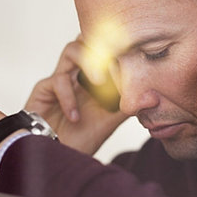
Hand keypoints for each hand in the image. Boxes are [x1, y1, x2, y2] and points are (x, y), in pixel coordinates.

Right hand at [25, 38, 127, 154]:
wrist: (57, 156)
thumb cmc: (81, 138)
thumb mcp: (110, 121)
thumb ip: (128, 106)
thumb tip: (153, 97)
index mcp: (93, 76)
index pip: (106, 49)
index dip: (119, 48)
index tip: (133, 57)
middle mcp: (77, 72)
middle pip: (87, 39)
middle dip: (102, 45)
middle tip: (117, 60)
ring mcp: (60, 78)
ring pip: (72, 50)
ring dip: (88, 61)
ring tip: (99, 82)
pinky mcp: (43, 89)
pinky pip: (57, 80)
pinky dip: (69, 97)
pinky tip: (75, 117)